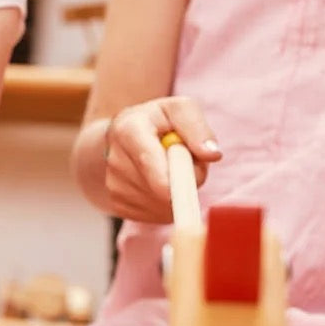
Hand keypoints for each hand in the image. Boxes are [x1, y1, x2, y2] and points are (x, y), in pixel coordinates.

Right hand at [103, 96, 221, 221]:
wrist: (123, 137)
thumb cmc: (159, 121)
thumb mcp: (180, 109)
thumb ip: (197, 127)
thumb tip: (211, 154)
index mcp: (127, 129)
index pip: (150, 162)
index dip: (175, 178)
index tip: (193, 182)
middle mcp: (115, 159)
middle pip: (160, 189)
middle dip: (184, 182)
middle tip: (186, 163)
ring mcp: (113, 184)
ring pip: (161, 205)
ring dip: (176, 194)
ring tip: (169, 170)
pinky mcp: (117, 205)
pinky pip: (154, 215)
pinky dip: (164, 205)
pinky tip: (158, 184)